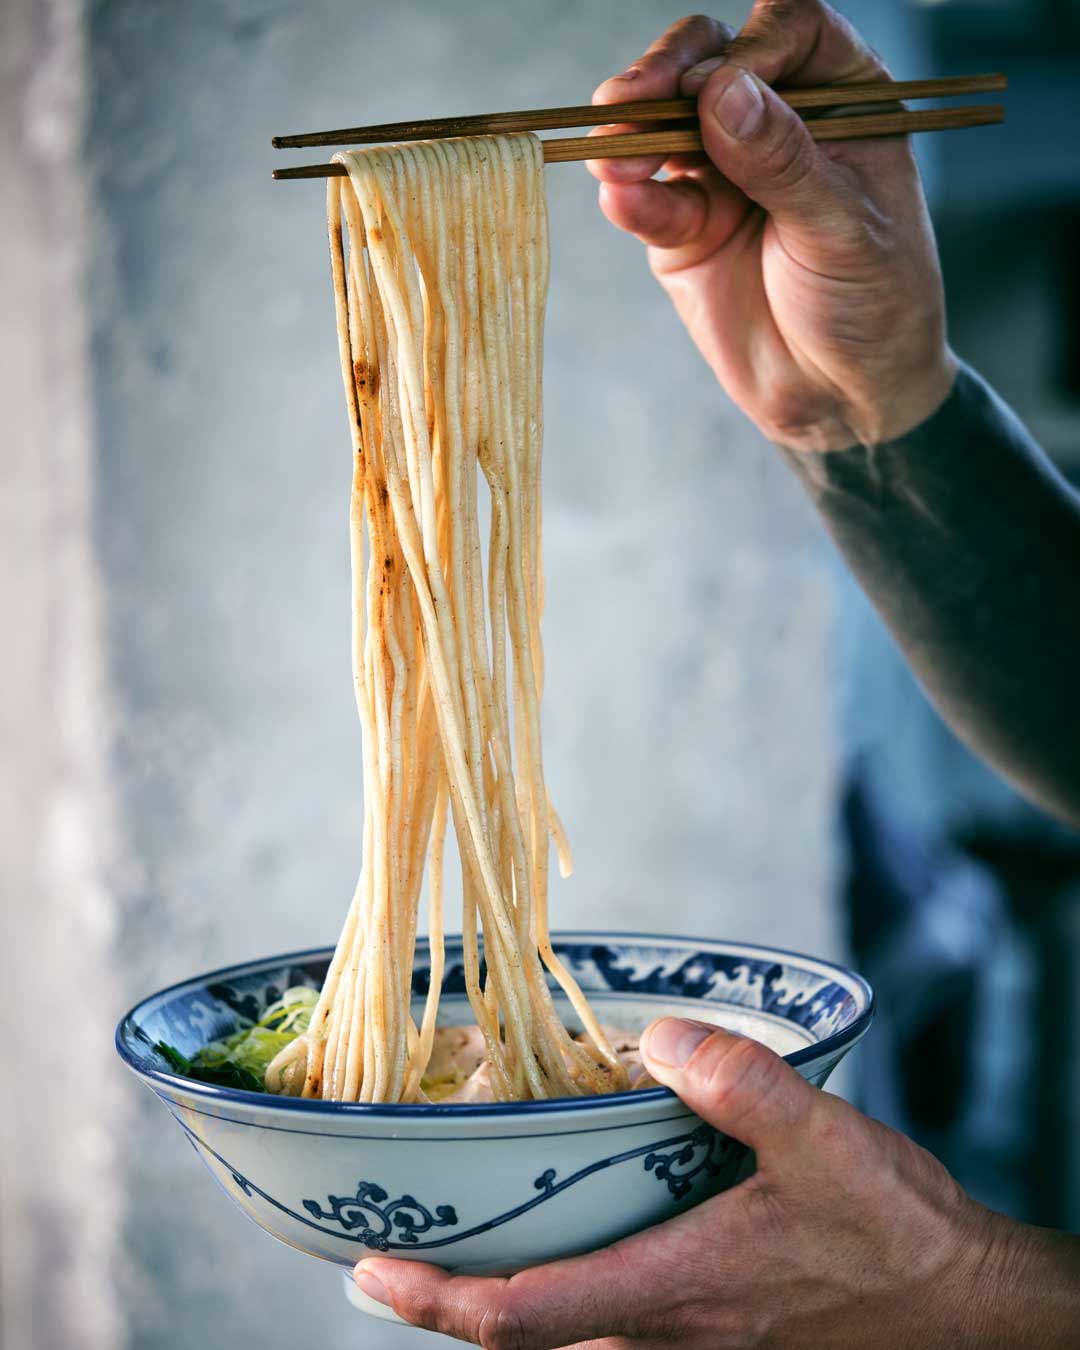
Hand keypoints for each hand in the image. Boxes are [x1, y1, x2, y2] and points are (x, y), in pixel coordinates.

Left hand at [351, 1019, 1077, 1346]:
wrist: (960, 1307)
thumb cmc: (894, 1234)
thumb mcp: (828, 1142)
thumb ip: (742, 1084)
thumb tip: (661, 1037)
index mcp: (676, 1288)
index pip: (525, 1314)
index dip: (438, 1298)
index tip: (369, 1268)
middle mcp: (665, 1331)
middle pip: (524, 1337)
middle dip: (443, 1304)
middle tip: (382, 1254)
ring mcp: (686, 1342)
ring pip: (561, 1341)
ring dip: (494, 1305)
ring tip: (448, 1246)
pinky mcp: (711, 1333)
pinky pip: (607, 1332)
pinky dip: (554, 1303)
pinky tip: (556, 1247)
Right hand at [588, 2, 956, 451]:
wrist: (841, 399)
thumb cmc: (874, 305)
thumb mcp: (842, 230)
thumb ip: (782, 162)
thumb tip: (720, 92)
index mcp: (840, 100)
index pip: (786, 31)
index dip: (747, 49)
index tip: (718, 93)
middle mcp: (777, 122)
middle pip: (709, 59)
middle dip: (665, 75)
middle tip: (628, 104)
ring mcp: (723, 171)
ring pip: (664, 121)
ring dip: (631, 132)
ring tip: (611, 156)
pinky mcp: (684, 226)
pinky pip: (647, 197)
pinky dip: (630, 196)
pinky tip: (621, 198)